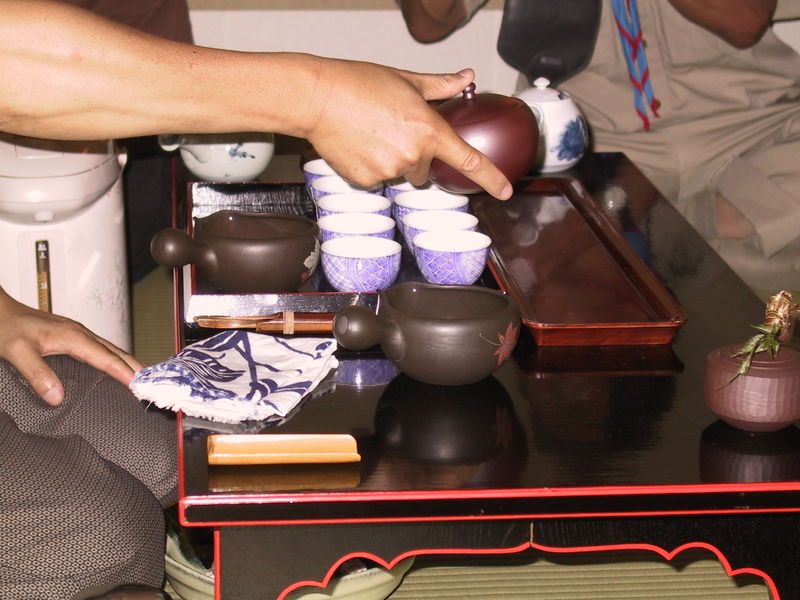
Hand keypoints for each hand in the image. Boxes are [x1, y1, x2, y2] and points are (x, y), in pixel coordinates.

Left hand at [0, 288, 142, 405]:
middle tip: (152, 386)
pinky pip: (102, 348)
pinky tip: (116, 367)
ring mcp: (78, 333)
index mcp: (73, 336)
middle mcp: (80, 333)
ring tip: (142, 379)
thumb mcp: (17, 352)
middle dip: (136, 368)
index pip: (107, 359)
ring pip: (112, 349)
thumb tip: (57, 397)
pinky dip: (116, 359)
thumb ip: (37, 374)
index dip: (125, 374)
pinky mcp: (73, 336)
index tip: (141, 387)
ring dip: (128, 363)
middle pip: (117, 352)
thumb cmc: (6, 327)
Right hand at [304, 60, 511, 199]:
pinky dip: (370, 167)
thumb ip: (441, 85)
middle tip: (391, 131)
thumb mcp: (407, 80)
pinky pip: (377, 180)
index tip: (507, 191)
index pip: (470, 160)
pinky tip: (358, 146)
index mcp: (429, 129)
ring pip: (400, 175)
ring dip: (392, 161)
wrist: (318, 97)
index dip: (491, 178)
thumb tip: (466, 77)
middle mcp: (413, 155)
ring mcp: (390, 171)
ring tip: (370, 135)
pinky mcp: (367, 181)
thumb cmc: (359, 84)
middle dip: (414, 156)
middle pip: (425, 169)